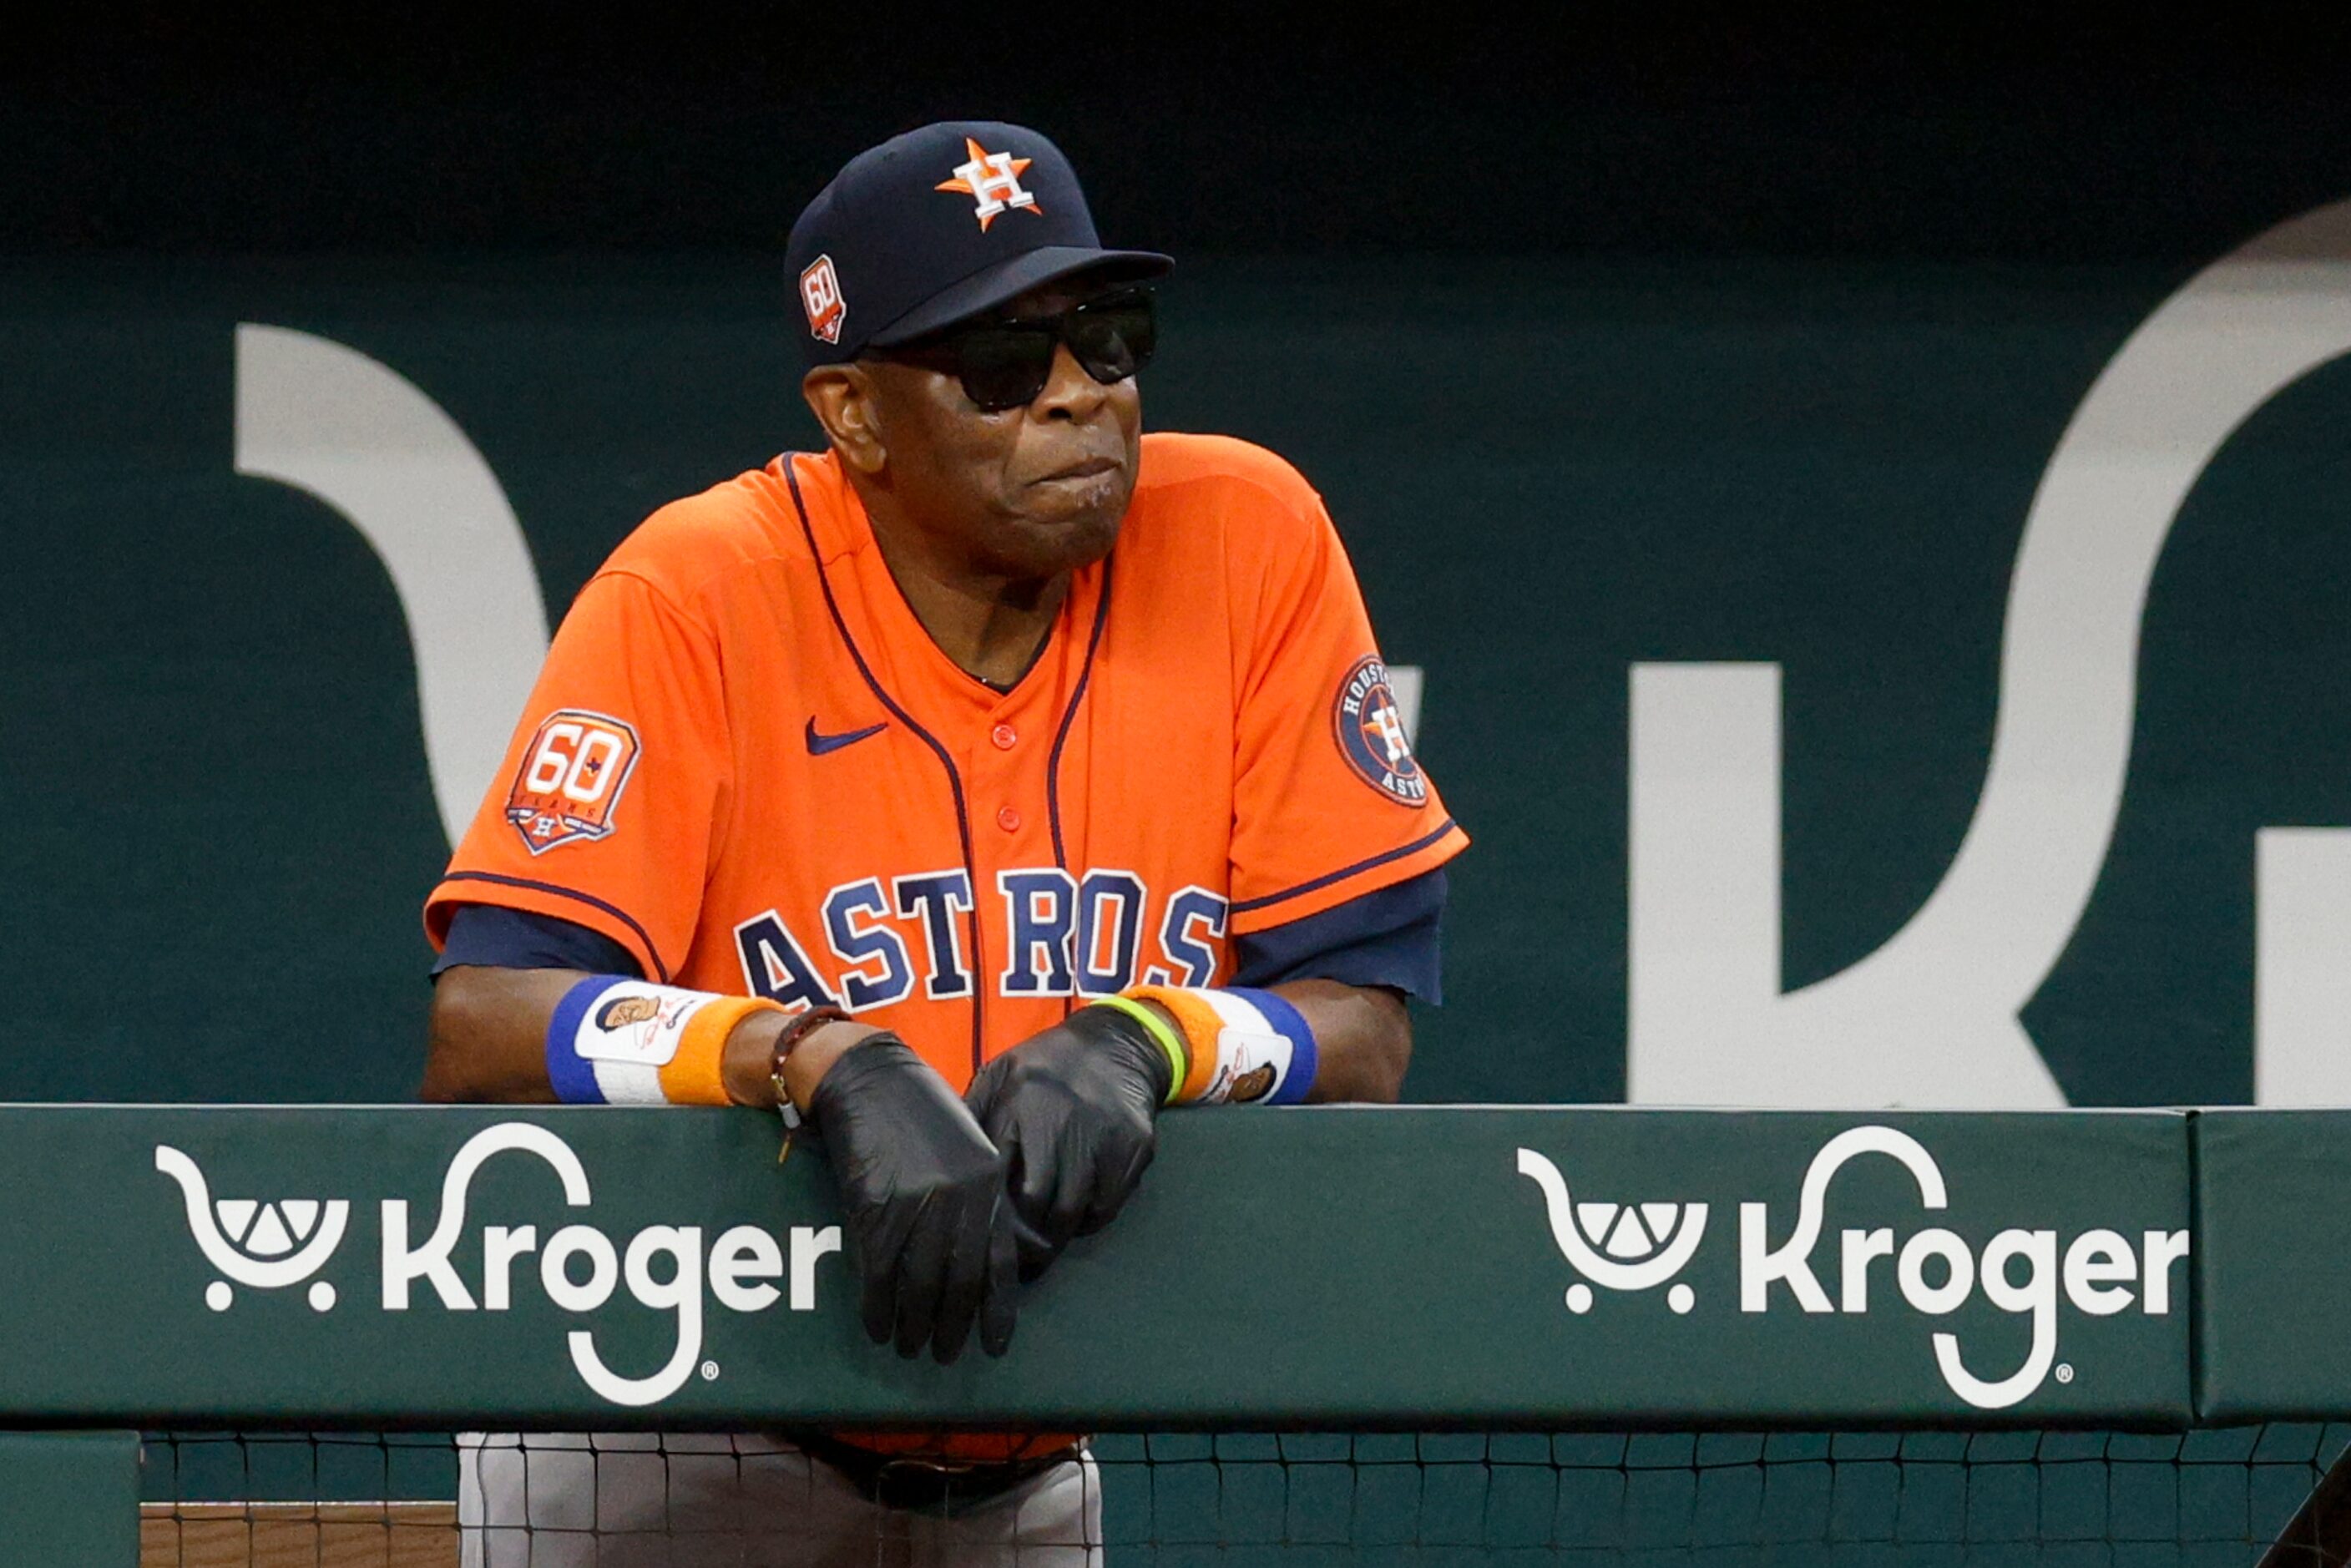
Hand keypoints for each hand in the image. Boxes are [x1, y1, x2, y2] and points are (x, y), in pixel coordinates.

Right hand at [806, 1035, 1017, 1361]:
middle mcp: (961, 1198)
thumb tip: (975, 1263)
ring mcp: (919, 1205)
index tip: (994, 1345)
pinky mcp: (877, 1209)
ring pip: (919, 1286)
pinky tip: (877, 1327)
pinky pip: (879, 1274)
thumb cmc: (919, 1112)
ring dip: (914, 1326)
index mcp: (989, 1183)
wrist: (870, 1079)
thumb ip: (976, 1199)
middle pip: (959, 1283)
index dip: (996, 1310)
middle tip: (943, 1355)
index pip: (999, 1263)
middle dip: (952, 1327)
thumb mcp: (967, 1148)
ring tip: (910, 1348)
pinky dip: (878, 1308)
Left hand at [963, 1005, 1175, 1281]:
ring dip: (1058, 1235)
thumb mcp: (1000, 1077)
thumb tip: (943, 1170)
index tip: (985, 1240)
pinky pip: (1108, 1205)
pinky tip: (1075, 1213)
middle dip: (1026, 1238)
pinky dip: (1089, 1219)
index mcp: (1020, 1098)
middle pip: (1039, 1201)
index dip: (992, 1214)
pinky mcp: (1136, 1146)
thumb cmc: (1046, 1066)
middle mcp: (1064, 1116)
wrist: (1117, 1043)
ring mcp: (1105, 1133)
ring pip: (1076, 1210)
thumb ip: (975, 1119)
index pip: (1000, 1175)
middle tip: (1016, 1259)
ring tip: (1043, 1244)